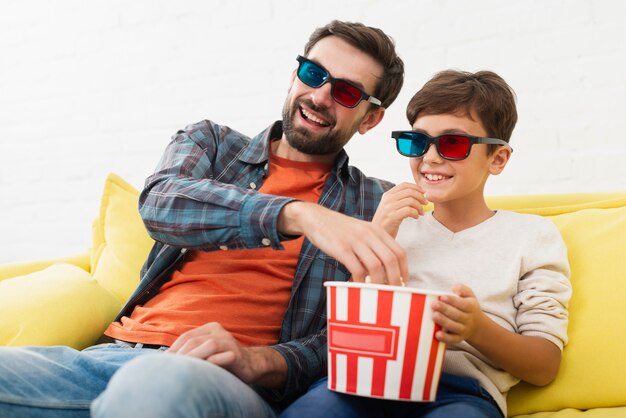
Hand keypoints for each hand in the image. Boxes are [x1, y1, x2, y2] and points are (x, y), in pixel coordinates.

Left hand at [167, 322, 285, 386]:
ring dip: (194, 358)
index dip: (174, 348)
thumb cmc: (224, 359)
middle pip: (195, 340)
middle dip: (180, 355)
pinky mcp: (237, 355)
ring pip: (209, 345)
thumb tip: (167, 358)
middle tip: (171, 368)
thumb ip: (193, 349)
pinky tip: (205, 369)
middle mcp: (220, 332)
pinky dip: (214, 362)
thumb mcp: (207, 350)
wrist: (251, 365)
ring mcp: (229, 342)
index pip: (187, 336)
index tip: (164, 362)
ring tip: (183, 369)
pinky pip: (225, 357)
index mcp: (211, 328)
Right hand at [278, 202, 406, 284]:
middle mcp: (369, 235)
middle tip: (394, 293)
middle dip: (395, 280)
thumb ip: (374, 247)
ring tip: (377, 293)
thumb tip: (384, 271)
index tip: (404, 283)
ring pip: (376, 266)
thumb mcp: (362, 232)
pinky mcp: (341, 249)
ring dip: (379, 283)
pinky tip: (358, 287)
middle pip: (391, 260)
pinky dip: (360, 281)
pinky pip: (356, 269)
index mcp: (377, 231)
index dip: (404, 270)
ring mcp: (355, 241)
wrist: (317, 218)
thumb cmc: (340, 229)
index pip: (399, 252)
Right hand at [372, 183, 427, 237]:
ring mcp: (388, 208)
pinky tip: (416, 217)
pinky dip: (415, 213)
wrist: (378, 236)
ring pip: (410, 201)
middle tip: (426, 203)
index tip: (424, 192)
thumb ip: (400, 200)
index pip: (404, 185)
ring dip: (419, 207)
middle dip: (421, 197)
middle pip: (409, 192)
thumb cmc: (387, 223)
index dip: (416, 187)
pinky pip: (408, 210)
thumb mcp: (391, 208)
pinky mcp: (391, 217)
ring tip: (421, 213)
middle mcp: (387, 199)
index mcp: (387, 195)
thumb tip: (418, 193)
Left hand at [431, 284, 484, 344]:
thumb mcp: (469, 295)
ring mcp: (464, 330)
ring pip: (454, 327)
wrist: (476, 325)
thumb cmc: (468, 306)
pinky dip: (445, 338)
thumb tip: (455, 288)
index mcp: (472, 307)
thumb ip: (462, 289)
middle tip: (434, 304)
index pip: (463, 304)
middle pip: (457, 315)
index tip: (442, 297)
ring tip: (434, 315)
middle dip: (445, 310)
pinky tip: (437, 334)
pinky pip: (453, 339)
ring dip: (444, 322)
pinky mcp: (459, 338)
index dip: (453, 301)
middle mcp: (469, 319)